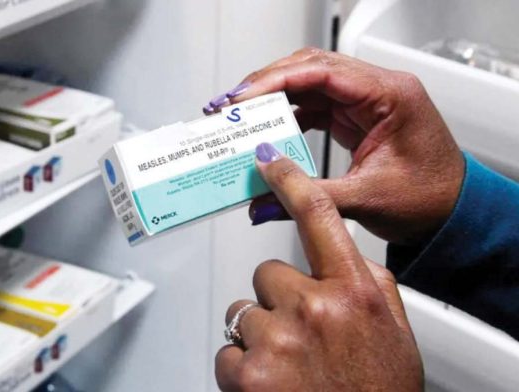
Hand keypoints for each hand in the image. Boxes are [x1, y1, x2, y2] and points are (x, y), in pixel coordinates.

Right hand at [206, 48, 464, 245]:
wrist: (452, 213)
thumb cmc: (430, 199)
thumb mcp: (366, 198)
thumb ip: (308, 199)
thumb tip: (260, 203)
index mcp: (390, 95)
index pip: (321, 72)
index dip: (275, 81)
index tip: (242, 99)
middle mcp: (377, 90)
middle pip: (309, 69)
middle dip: (265, 84)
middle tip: (229, 105)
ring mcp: (365, 102)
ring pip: (308, 84)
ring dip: (272, 97)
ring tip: (240, 116)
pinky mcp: (356, 117)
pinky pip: (314, 106)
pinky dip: (286, 115)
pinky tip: (267, 129)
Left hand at [215, 144, 422, 391]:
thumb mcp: (391, 331)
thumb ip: (367, 285)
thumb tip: (344, 255)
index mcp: (354, 292)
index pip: (319, 217)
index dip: (291, 180)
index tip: (269, 159)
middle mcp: (315, 308)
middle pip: (268, 273)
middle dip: (278, 300)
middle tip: (301, 336)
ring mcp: (278, 339)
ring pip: (244, 311)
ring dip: (260, 335)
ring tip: (289, 367)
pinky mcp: (246, 371)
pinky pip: (228, 348)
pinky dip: (243, 365)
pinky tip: (271, 384)